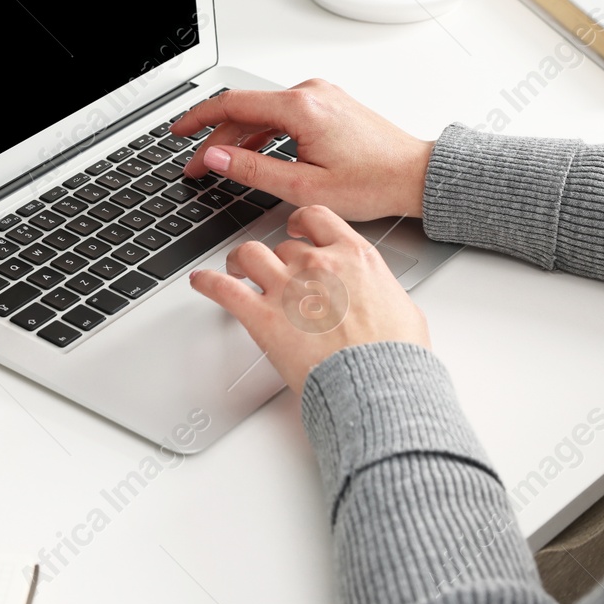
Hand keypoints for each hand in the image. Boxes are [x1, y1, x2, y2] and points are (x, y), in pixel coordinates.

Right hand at [170, 79, 433, 220]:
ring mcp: (320, 95)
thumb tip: (215, 157)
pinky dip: (262, 132)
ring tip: (221, 164)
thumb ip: (252, 169)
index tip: (177, 133)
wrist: (416, 176)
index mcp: (300, 107)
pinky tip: (253, 152)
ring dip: (238, 136)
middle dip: (215, 137)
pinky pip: (282, 114)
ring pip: (263, 112)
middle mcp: (309, 92)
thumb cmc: (373, 182)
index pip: (231, 104)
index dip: (197, 119)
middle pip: (245, 109)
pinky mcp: (328, 104)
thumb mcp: (303, 186)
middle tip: (198, 167)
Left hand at [190, 205, 428, 396]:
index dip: (301, 222)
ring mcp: (287, 289)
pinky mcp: (263, 318)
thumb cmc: (395, 355)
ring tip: (236, 270)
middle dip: (277, 258)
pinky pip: (224, 289)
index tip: (296, 229)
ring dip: (240, 261)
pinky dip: (208, 283)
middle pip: (283, 246)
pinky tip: (201, 282)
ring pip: (250, 255)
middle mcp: (317, 264)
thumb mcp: (402, 307)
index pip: (317, 218)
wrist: (378, 385)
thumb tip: (374, 296)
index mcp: (353, 256)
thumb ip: (378, 290)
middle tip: (272, 272)